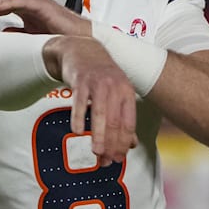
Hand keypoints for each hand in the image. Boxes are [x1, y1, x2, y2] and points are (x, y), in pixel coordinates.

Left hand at [0, 0, 90, 35]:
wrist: (79, 39)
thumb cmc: (60, 36)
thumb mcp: (31, 36)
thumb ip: (17, 32)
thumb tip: (3, 34)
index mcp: (24, 8)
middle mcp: (26, 1)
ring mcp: (32, 0)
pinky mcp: (38, 3)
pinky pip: (15, 1)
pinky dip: (2, 4)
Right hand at [43, 36, 136, 167]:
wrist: (82, 48)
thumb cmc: (100, 74)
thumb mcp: (117, 92)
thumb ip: (124, 117)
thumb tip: (131, 144)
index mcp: (127, 92)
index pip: (128, 123)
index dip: (123, 143)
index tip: (118, 158)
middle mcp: (115, 87)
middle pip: (115, 122)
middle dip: (111, 144)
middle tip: (105, 160)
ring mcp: (97, 83)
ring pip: (100, 115)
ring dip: (98, 136)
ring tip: (96, 152)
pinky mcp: (80, 81)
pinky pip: (80, 103)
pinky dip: (79, 118)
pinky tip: (77, 131)